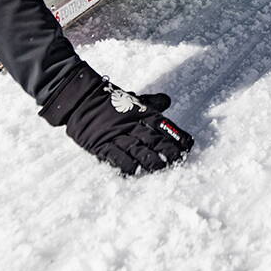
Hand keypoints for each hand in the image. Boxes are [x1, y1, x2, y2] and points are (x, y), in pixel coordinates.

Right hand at [41, 62, 193, 175]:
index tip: (188, 145)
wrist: (81, 98)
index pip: (163, 125)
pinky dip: (127, 165)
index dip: (176, 135)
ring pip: (138, 149)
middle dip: (167, 150)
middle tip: (180, 159)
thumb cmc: (109, 100)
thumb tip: (167, 100)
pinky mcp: (102, 145)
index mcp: (140, 112)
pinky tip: (137, 172)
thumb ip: (150, 103)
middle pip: (153, 139)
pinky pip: (116, 157)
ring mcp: (116, 135)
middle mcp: (131, 124)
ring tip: (163, 167)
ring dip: (151, 159)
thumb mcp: (132, 98)